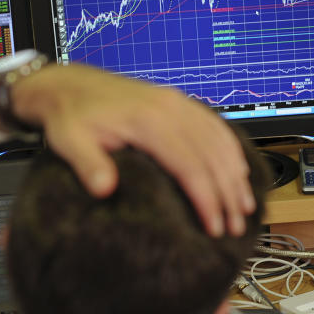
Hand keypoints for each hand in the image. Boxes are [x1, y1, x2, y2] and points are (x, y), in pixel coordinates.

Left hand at [0, 62, 254, 235]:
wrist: (70, 84)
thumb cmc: (70, 116)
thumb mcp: (68, 141)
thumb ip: (87, 164)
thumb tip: (104, 189)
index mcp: (148, 119)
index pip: (190, 164)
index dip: (207, 198)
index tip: (214, 228)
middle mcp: (171, 107)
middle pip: (212, 155)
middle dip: (228, 194)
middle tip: (235, 228)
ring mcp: (178, 102)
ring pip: (220, 140)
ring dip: (236, 175)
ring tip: (244, 208)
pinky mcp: (179, 102)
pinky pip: (215, 125)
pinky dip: (231, 150)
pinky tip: (238, 171)